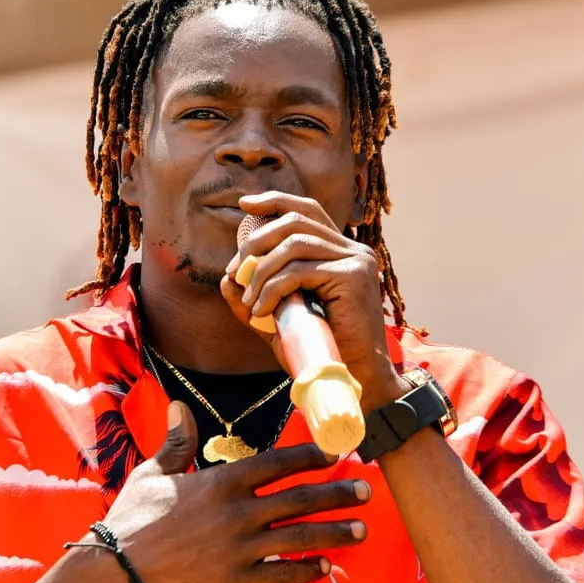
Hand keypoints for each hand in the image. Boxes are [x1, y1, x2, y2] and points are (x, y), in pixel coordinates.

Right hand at [96, 402, 370, 582]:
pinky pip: (281, 574)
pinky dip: (306, 570)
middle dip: (336, 493)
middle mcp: (237, 512)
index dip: (310, 457)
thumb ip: (175, 442)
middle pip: (299, 498)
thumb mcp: (153, 474)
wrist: (115, 573)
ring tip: (360, 529)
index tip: (335, 453)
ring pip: (299, 537)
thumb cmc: (133, 520)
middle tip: (365, 490)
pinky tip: (324, 567)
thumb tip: (180, 406)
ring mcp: (239, 549)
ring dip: (334, 532)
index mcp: (220, 482)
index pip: (277, 463)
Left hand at [220, 191, 407, 413]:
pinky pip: (299, 271)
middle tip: (235, 271)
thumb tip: (227, 278)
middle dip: (256, 241)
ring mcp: (356, 261)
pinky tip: (261, 310)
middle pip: (296, 221)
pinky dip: (272, 288)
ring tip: (249, 300)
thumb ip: (256, 298)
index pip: (308, 211)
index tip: (244, 204)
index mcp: (341, 252)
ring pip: (294, 244)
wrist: (354, 380)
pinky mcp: (353, 277)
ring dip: (261, 270)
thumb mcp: (279, 320)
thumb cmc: (320, 351)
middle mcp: (353, 250)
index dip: (275, 201)